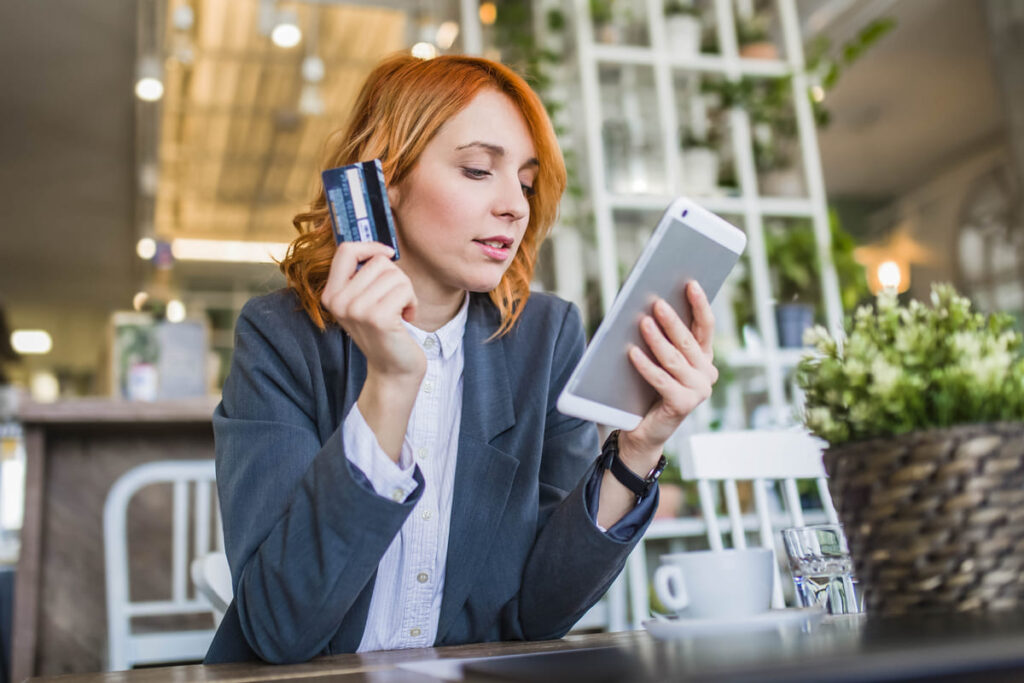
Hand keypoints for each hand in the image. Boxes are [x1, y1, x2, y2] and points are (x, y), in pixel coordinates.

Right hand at [321, 241, 424, 381]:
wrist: (393, 369)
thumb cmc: (384, 330)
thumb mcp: (364, 301)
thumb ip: (364, 275)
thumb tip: (382, 249)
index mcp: (331, 294)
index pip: (345, 250)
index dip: (370, 246)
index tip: (387, 255)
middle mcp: (339, 302)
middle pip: (378, 261)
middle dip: (396, 278)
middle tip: (395, 301)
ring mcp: (356, 310)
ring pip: (394, 275)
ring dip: (406, 292)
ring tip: (400, 311)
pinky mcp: (377, 318)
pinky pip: (405, 290)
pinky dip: (412, 302)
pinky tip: (406, 318)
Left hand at [619, 281, 718, 472]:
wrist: (642, 430)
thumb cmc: (647, 389)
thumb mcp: (659, 360)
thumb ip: (663, 338)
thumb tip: (650, 306)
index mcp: (704, 359)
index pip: (705, 327)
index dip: (699, 304)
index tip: (690, 283)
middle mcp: (706, 374)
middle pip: (688, 341)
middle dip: (672, 321)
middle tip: (656, 303)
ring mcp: (698, 391)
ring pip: (674, 359)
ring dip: (657, 340)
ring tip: (642, 322)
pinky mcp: (683, 404)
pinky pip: (661, 379)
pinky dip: (646, 365)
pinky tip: (632, 352)